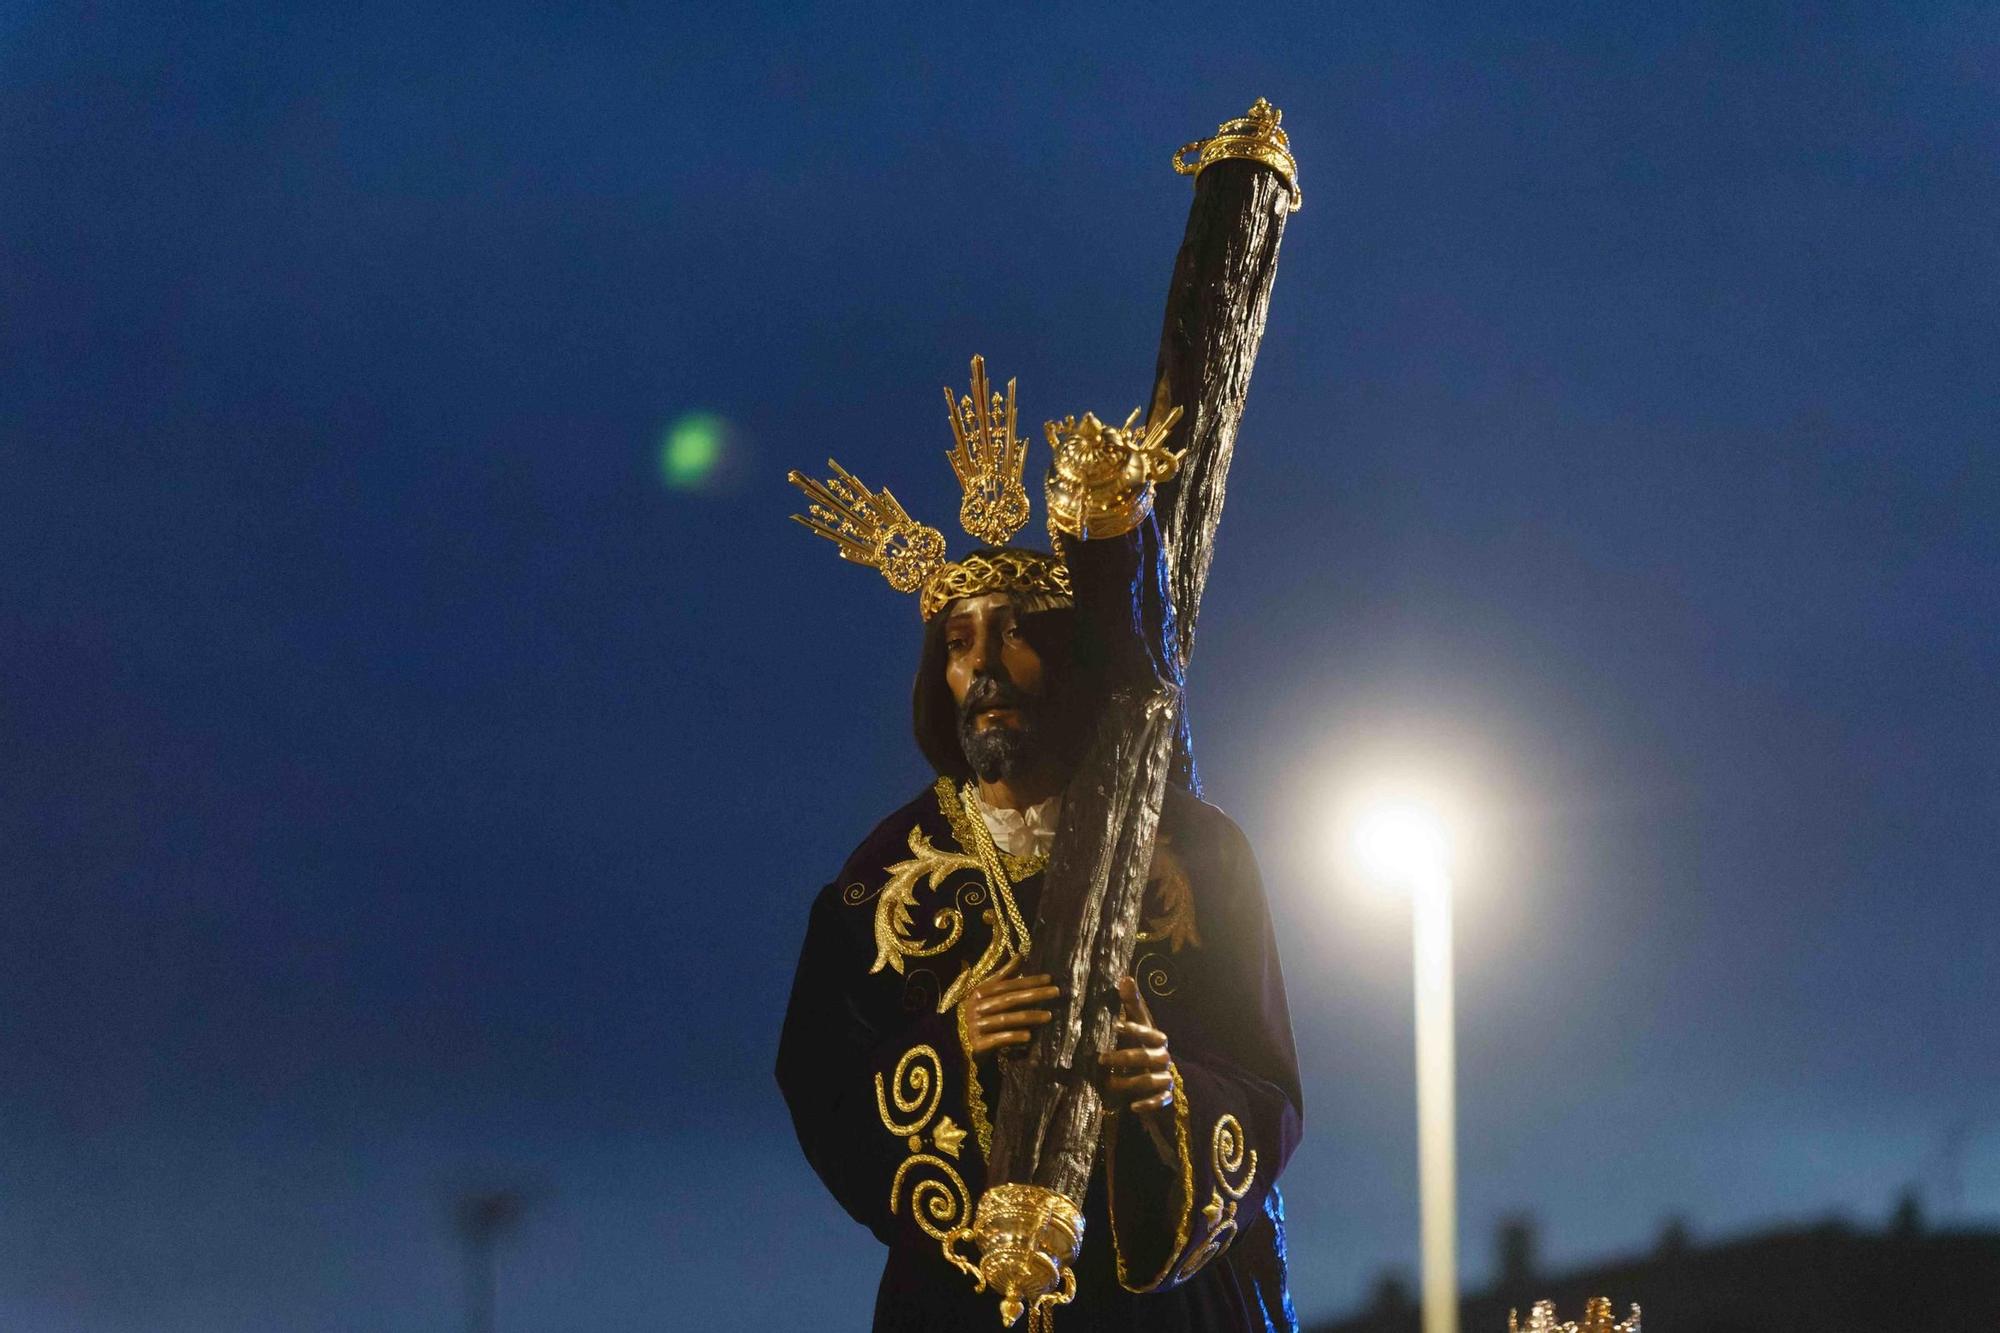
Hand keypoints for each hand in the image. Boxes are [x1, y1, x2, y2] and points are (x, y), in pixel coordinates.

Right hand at [962, 956, 1059, 1056]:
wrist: (959, 1045)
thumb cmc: (978, 1015)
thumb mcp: (987, 994)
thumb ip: (1003, 976)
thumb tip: (1020, 956)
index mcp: (979, 993)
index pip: (1007, 985)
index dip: (1028, 980)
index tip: (1049, 978)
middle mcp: (976, 1008)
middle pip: (1009, 999)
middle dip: (1034, 995)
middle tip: (1056, 992)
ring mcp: (976, 1026)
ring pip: (1007, 1019)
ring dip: (1029, 1017)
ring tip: (1049, 1015)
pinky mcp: (977, 1044)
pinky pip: (998, 1039)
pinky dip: (1014, 1037)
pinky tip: (1029, 1036)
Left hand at [1102, 976, 1173, 1118]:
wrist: (1159, 1079)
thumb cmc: (1142, 1046)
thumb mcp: (1138, 1025)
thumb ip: (1131, 1004)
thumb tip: (1124, 977)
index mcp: (1156, 1038)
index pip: (1147, 1030)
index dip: (1133, 1028)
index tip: (1115, 1025)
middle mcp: (1163, 1056)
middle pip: (1146, 1056)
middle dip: (1123, 1057)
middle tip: (1100, 1058)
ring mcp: (1165, 1077)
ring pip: (1150, 1080)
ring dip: (1129, 1082)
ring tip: (1107, 1083)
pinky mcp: (1165, 1096)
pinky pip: (1159, 1101)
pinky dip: (1147, 1104)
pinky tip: (1132, 1107)